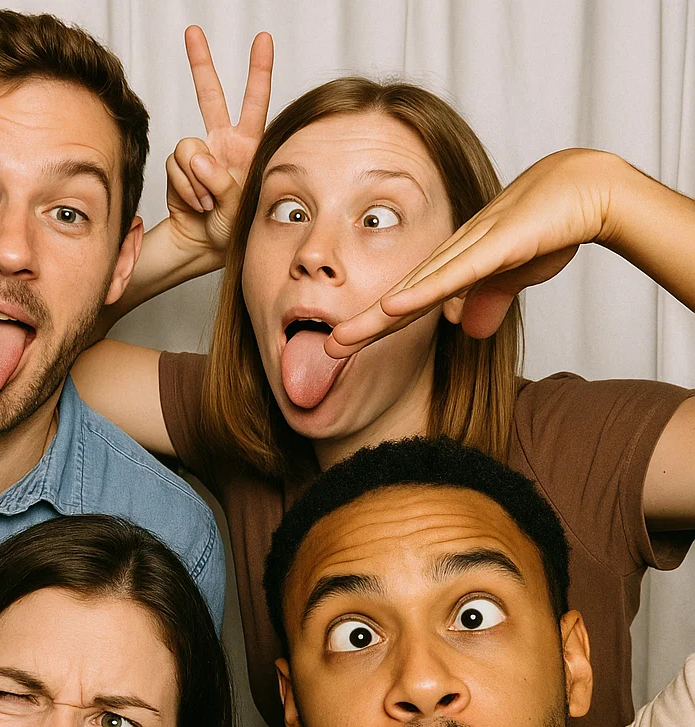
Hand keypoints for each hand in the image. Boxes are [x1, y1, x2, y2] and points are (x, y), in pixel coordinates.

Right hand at [165, 26, 273, 253]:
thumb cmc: (232, 228)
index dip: (259, 70)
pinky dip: (185, 188)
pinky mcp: (178, 167)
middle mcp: (222, 143)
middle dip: (201, 62)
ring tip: (209, 203)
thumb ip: (222, 180)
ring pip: (188, 145)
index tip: (263, 39)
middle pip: (210, 95)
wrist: (204, 245)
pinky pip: (176, 166)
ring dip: (197, 180)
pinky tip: (197, 204)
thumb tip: (197, 156)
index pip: (256, 102)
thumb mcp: (239, 206)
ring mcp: (199, 154)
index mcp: (248, 146)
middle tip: (193, 31)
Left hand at [325, 148, 620, 355]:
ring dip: (376, 317)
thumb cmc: (549, 226)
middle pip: (399, 300)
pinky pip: (452, 275)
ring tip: (340, 340)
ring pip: (415, 290)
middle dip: (361, 327)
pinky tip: (392, 308)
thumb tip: (469, 330)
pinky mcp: (494, 246)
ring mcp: (470, 249)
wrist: (588, 188)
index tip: (343, 350)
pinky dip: (422, 294)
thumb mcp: (512, 277)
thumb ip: (488, 300)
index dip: (373, 328)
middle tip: (325, 352)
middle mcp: (452, 257)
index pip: (405, 305)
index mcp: (454, 268)